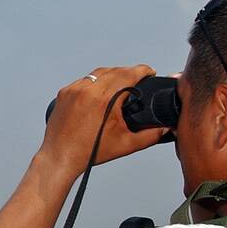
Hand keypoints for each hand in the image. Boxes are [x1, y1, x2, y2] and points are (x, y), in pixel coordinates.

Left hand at [40, 65, 170, 173]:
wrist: (60, 157)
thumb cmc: (89, 152)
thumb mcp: (126, 144)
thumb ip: (150, 135)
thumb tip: (165, 129)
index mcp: (105, 100)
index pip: (128, 74)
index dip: (143, 70)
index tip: (150, 72)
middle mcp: (88, 90)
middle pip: (114, 70)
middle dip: (129, 72)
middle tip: (138, 79)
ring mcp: (74, 90)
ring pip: (97, 73)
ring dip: (111, 74)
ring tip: (121, 83)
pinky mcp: (64, 93)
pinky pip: (83, 80)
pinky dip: (94, 82)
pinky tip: (100, 90)